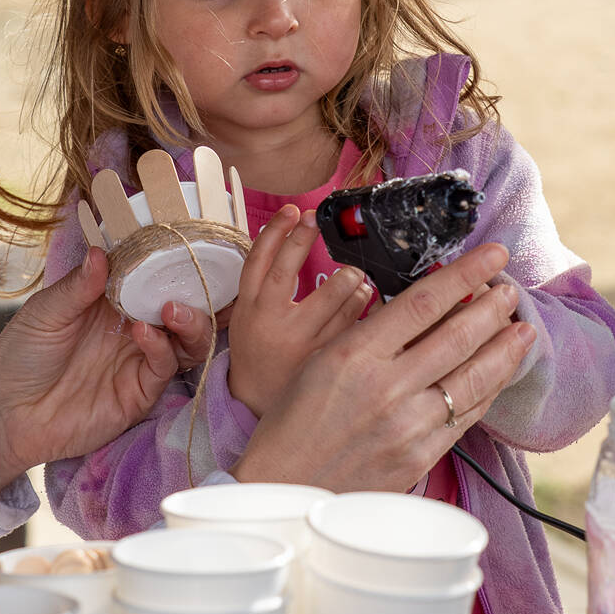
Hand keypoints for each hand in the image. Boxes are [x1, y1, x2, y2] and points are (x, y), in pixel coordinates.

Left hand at [0, 247, 207, 494]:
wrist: (4, 415)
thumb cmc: (19, 357)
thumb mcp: (45, 312)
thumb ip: (77, 286)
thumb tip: (100, 252)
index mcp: (113, 300)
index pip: (153, 275)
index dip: (170, 261)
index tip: (178, 244)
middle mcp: (134, 326)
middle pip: (183, 306)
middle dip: (195, 292)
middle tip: (189, 279)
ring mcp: (139, 360)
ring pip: (187, 339)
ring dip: (191, 321)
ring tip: (173, 309)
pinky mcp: (139, 393)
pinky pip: (164, 368)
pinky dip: (162, 348)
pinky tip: (144, 333)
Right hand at [227, 205, 372, 416]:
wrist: (259, 401)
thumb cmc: (260, 349)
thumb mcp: (251, 314)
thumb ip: (270, 282)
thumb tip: (299, 237)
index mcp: (249, 307)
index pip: (258, 260)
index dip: (275, 231)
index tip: (294, 211)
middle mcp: (270, 320)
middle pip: (288, 270)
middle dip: (304, 240)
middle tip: (319, 223)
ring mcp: (299, 340)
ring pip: (331, 295)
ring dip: (348, 276)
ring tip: (354, 273)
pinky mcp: (326, 358)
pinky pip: (353, 322)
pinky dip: (362, 304)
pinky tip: (365, 298)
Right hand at [232, 243, 533, 492]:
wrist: (287, 482)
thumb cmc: (297, 417)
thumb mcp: (323, 358)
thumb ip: (372, 333)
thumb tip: (423, 306)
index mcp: (356, 353)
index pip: (424, 302)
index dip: (465, 274)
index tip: (491, 255)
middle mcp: (386, 386)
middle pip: (457, 336)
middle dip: (493, 308)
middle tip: (512, 289)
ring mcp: (408, 424)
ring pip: (473, 377)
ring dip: (504, 349)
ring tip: (523, 329)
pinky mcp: (421, 455)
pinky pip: (467, 416)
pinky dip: (489, 390)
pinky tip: (500, 374)